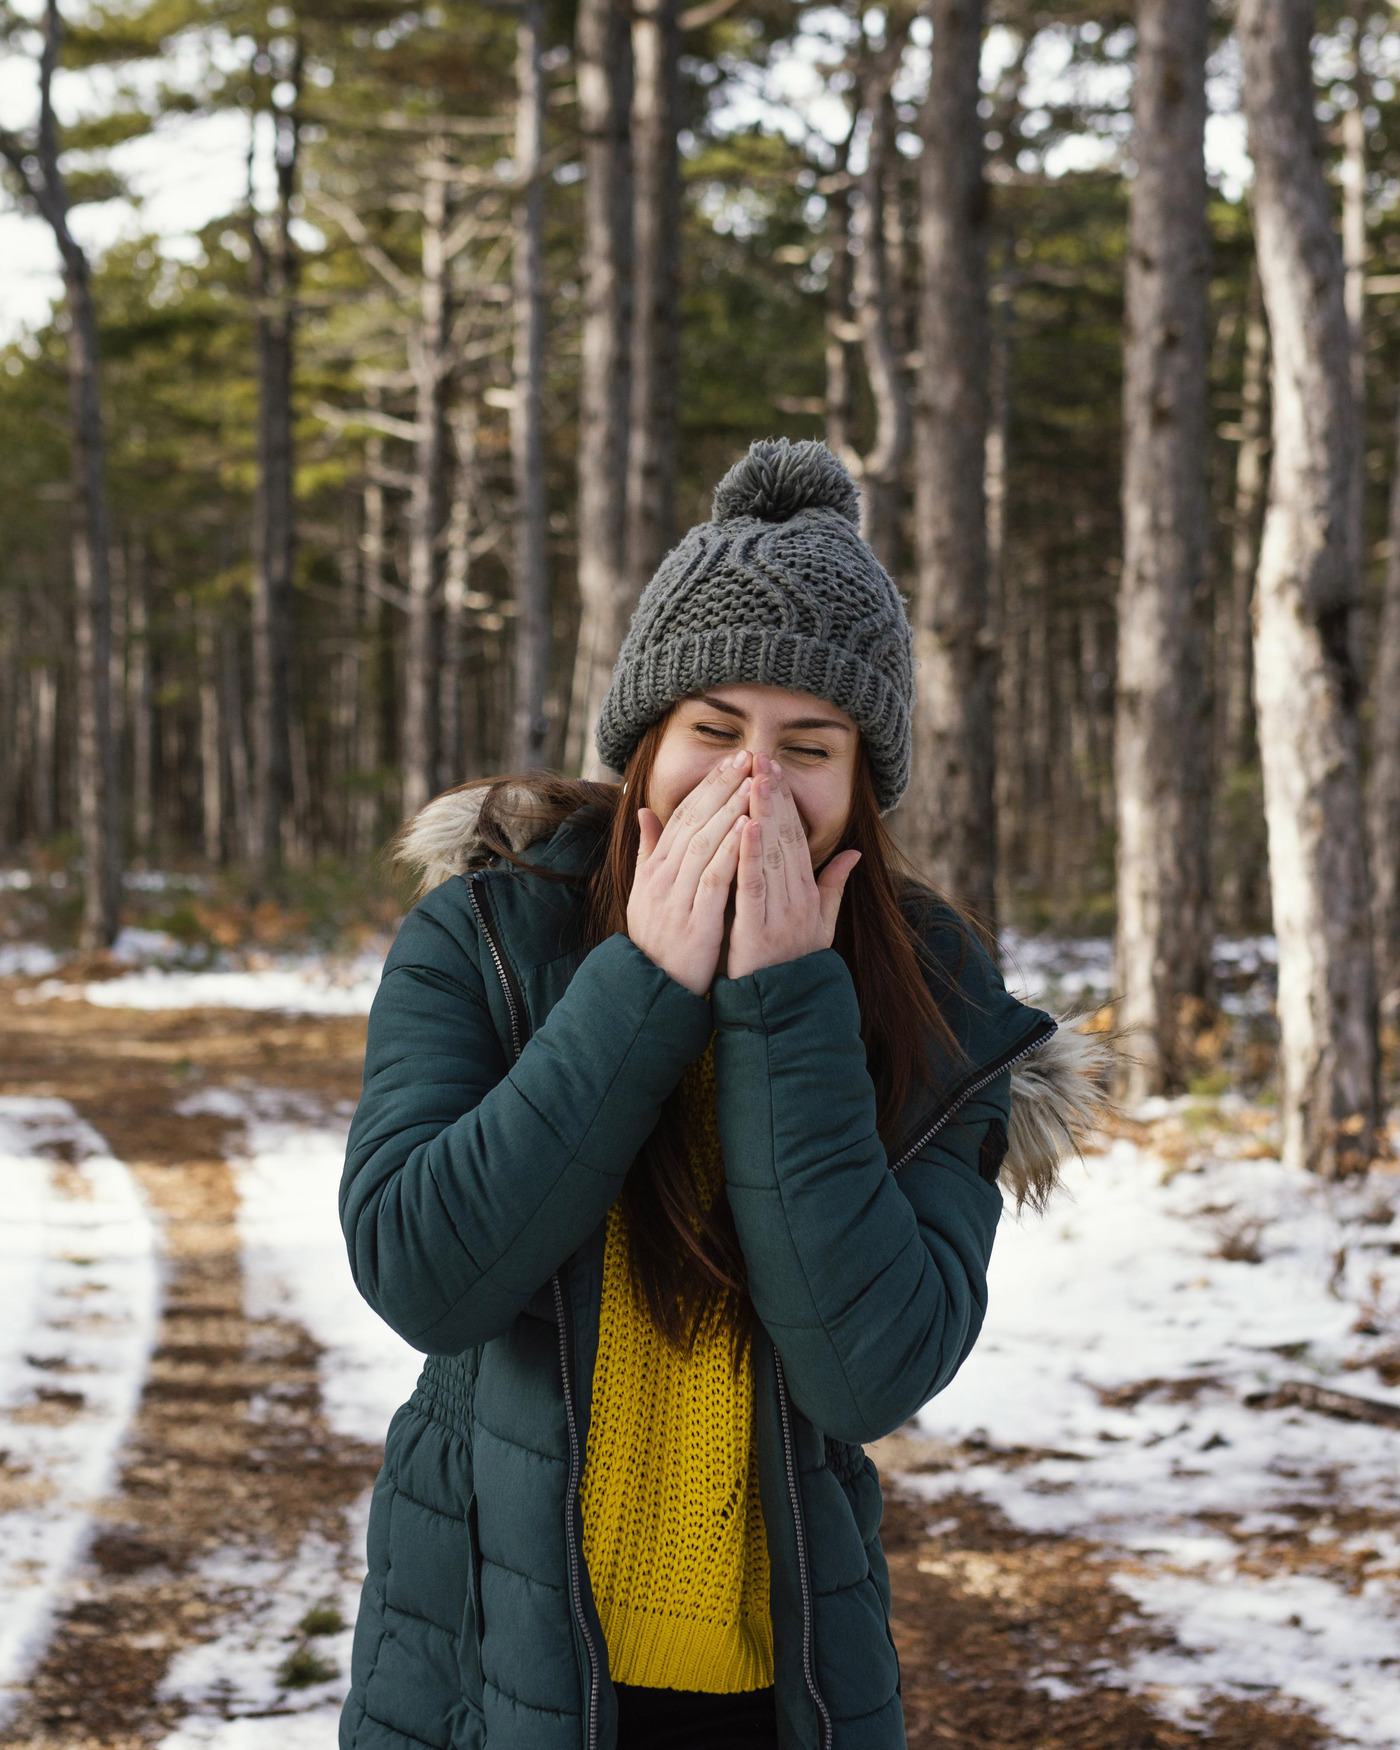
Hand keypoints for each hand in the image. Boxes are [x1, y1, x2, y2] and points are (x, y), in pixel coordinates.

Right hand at [627, 751, 753, 995]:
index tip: (733, 759)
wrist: (654, 989)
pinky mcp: (695, 922)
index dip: (709, 785)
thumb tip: (644, 809)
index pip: (682, 815)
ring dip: (729, 811)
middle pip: (694, 822)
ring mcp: (676, 899)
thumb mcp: (647, 891)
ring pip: (704, 844)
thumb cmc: (659, 937)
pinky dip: (730, 852)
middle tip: (748, 757)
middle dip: (722, 787)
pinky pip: (713, 879)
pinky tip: (748, 829)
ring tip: (753, 783)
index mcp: (654, 868)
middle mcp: (662, 878)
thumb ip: (648, 850)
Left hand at [724, 754, 859, 980]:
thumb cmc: (796, 965)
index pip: (796, 839)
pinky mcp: (757, 932)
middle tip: (762, 758)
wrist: (785, 1012)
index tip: (773, 770)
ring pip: (771, 855)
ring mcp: (780, 915)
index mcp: (809, 894)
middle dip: (774, 796)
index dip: (785, 802)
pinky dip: (750, 856)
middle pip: (785, 839)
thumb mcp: (822, 925)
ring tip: (755, 779)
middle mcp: (798, 900)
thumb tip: (854, 852)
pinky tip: (746, 826)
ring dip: (763, 814)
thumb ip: (834, 886)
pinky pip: (753, 887)